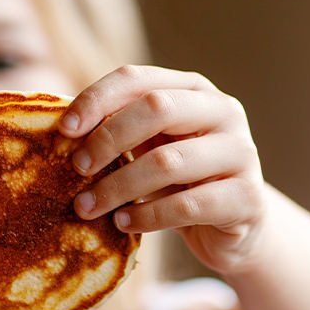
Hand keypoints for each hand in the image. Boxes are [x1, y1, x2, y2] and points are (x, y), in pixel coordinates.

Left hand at [60, 65, 266, 274]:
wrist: (235, 230)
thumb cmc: (182, 184)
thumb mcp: (152, 149)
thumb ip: (121, 132)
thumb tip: (61, 130)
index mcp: (195, 90)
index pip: (139, 79)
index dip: (97, 99)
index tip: (64, 130)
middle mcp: (224, 112)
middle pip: (157, 108)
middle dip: (108, 138)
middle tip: (76, 169)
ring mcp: (242, 154)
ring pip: (169, 162)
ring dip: (118, 186)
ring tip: (87, 207)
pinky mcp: (248, 199)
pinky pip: (188, 205)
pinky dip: (147, 216)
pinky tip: (124, 224)